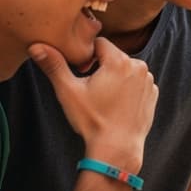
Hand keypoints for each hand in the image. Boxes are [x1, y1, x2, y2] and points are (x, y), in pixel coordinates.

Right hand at [28, 38, 156, 172]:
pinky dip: (128, 88)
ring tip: (105, 98)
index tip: (82, 73)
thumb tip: (37, 46)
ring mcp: (148, 80)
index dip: (87, 55)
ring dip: (115, 76)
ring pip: (126, 68)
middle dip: (101, 66)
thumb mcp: (68, 91)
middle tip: (92, 88)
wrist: (117, 147)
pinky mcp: (153, 93)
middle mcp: (139, 66)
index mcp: (119, 60)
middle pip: (114, 56)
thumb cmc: (92, 119)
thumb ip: (54, 65)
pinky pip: (137, 82)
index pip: (99, 43)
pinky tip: (117, 104)